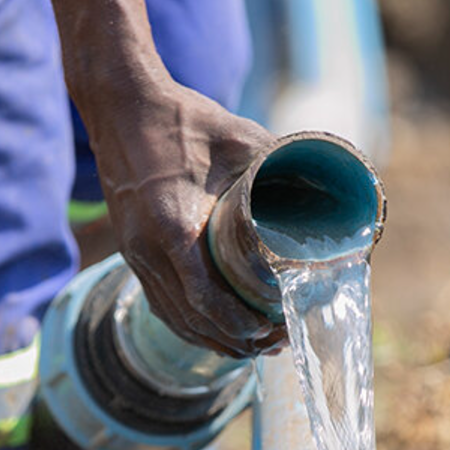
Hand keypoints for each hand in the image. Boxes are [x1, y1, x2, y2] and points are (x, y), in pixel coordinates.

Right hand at [82, 73, 284, 356]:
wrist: (121, 105)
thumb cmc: (182, 119)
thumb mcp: (238, 137)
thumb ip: (281, 164)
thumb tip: (328, 186)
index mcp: (174, 225)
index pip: (206, 298)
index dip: (240, 324)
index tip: (272, 329)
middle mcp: (148, 248)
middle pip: (192, 318)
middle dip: (235, 339)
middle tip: (275, 341)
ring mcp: (134, 252)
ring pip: (174, 317)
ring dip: (212, 338)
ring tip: (253, 344)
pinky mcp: (130, 250)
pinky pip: (159, 302)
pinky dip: (188, 324)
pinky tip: (213, 330)